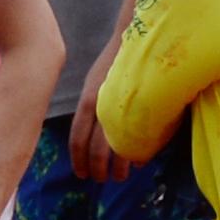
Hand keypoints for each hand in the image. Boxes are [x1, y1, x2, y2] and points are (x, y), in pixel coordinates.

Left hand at [69, 59, 131, 182]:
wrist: (139, 39)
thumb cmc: (116, 65)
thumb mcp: (96, 86)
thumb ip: (95, 110)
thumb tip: (95, 138)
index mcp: (87, 102)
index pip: (77, 139)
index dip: (79, 160)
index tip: (82, 175)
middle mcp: (101, 107)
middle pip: (95, 150)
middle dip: (98, 170)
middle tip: (103, 180)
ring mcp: (123, 108)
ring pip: (117, 149)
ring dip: (118, 168)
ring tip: (121, 176)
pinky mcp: (142, 108)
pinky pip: (138, 138)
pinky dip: (137, 154)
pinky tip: (138, 162)